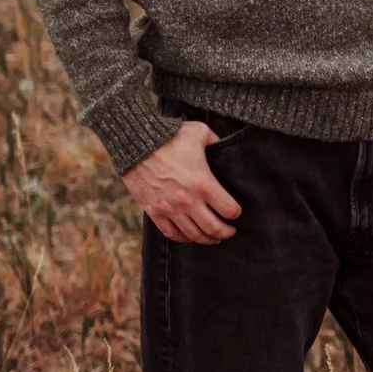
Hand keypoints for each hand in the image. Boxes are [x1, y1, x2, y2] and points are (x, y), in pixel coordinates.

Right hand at [122, 122, 241, 242]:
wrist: (136, 143)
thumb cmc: (170, 136)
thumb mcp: (200, 133)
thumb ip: (216, 142)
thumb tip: (224, 148)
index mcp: (204, 183)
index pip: (229, 210)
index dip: (236, 213)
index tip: (236, 212)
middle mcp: (188, 200)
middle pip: (213, 228)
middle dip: (225, 233)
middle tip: (230, 231)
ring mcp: (170, 208)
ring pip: (193, 235)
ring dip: (207, 239)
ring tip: (213, 237)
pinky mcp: (154, 211)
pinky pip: (171, 233)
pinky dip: (183, 238)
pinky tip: (190, 236)